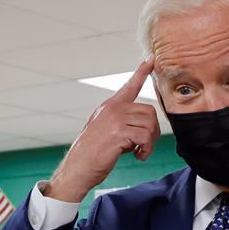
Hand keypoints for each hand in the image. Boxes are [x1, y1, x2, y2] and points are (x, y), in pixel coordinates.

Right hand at [44, 59, 158, 204]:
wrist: (76, 170)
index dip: (142, 72)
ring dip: (150, 142)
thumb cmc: (90, 155)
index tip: (151, 59)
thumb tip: (141, 128)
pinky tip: (138, 156)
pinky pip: (145, 137)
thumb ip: (120, 123)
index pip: (129, 86)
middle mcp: (112, 109)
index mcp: (108, 107)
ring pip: (149, 124)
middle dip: (152, 131)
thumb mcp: (103, 132)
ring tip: (139, 151)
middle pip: (149, 111)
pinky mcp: (118, 133)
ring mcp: (115, 120)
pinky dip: (147, 149)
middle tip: (144, 145)